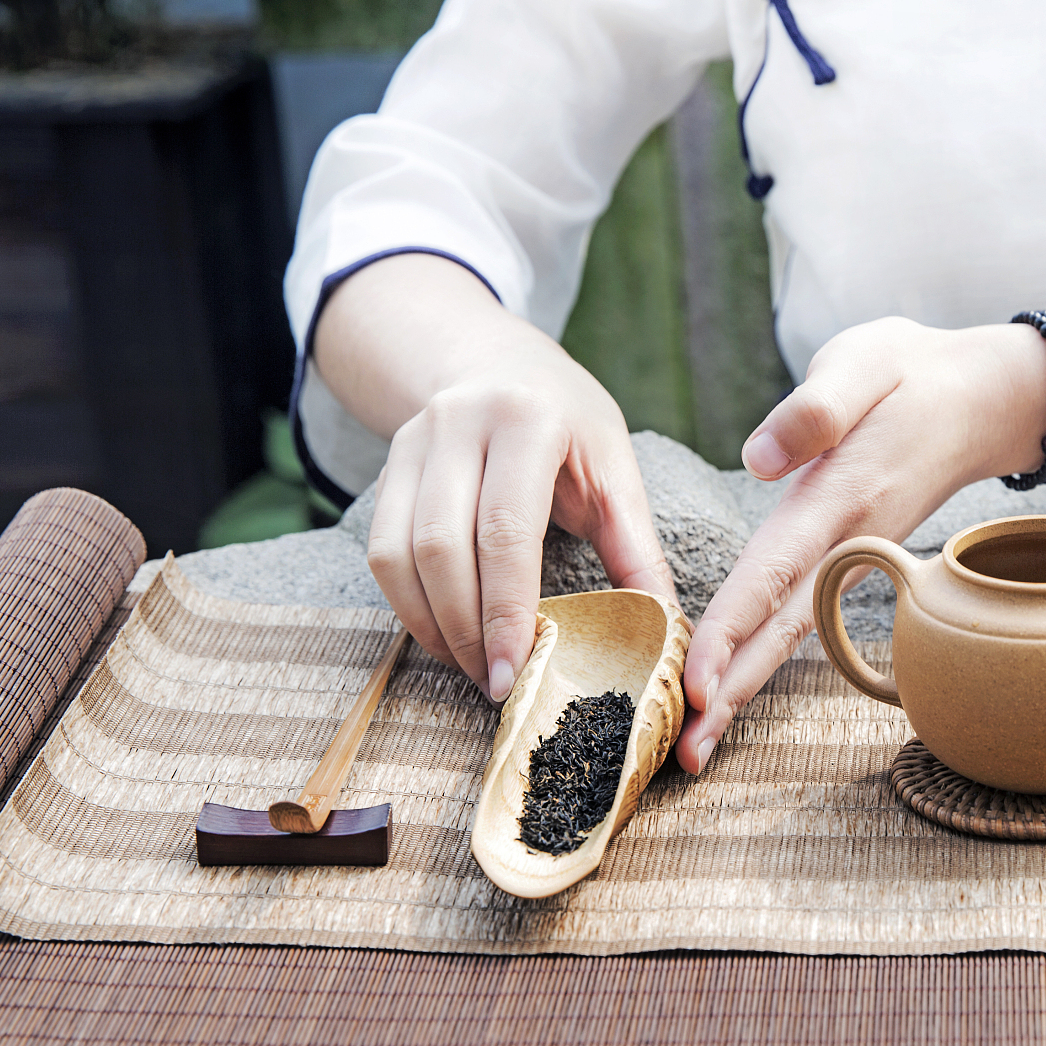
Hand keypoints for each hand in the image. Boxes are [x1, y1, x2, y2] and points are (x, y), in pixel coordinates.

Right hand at [316, 255, 676, 701]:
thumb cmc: (569, 421)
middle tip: (500, 684)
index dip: (507, 609)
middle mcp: (459, 425)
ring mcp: (413, 443)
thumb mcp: (614, 465)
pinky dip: (409, 605)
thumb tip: (665, 626)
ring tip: (476, 668)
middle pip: (444, 547)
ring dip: (435, 625)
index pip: (506, 529)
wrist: (498, 361)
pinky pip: (380, 552)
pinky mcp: (387, 467)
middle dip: (469, 628)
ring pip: (401, 553)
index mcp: (527, 420)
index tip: (517, 671)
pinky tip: (445, 637)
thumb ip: (636, 545)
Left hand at [675, 316, 1045, 771]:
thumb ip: (816, 408)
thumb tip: (758, 458)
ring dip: (747, 686)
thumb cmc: (913, 373)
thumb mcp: (866, 359)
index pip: (775, 569)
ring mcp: (856, 555)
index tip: (695, 681)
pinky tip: (734, 686)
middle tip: (689, 753)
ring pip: (794, 630)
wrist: (984, 398)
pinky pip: (803, 615)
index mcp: (840, 493)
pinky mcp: (854, 556)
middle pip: (784, 627)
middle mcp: (849, 538)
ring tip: (702, 740)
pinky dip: (766, 655)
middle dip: (735, 691)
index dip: (734, 627)